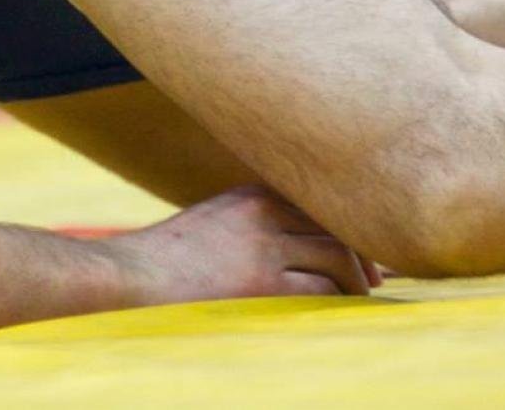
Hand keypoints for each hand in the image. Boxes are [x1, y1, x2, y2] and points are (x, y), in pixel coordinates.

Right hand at [107, 186, 375, 303]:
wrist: (128, 277)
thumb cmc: (167, 258)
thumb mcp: (213, 221)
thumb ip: (254, 221)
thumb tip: (302, 240)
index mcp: (248, 194)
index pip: (319, 201)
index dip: (349, 225)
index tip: (362, 249)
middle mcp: (260, 213)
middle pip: (335, 226)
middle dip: (361, 254)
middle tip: (375, 279)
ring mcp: (262, 248)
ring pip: (337, 257)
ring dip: (355, 281)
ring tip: (359, 296)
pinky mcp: (262, 284)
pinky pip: (321, 290)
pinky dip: (337, 300)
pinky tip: (338, 310)